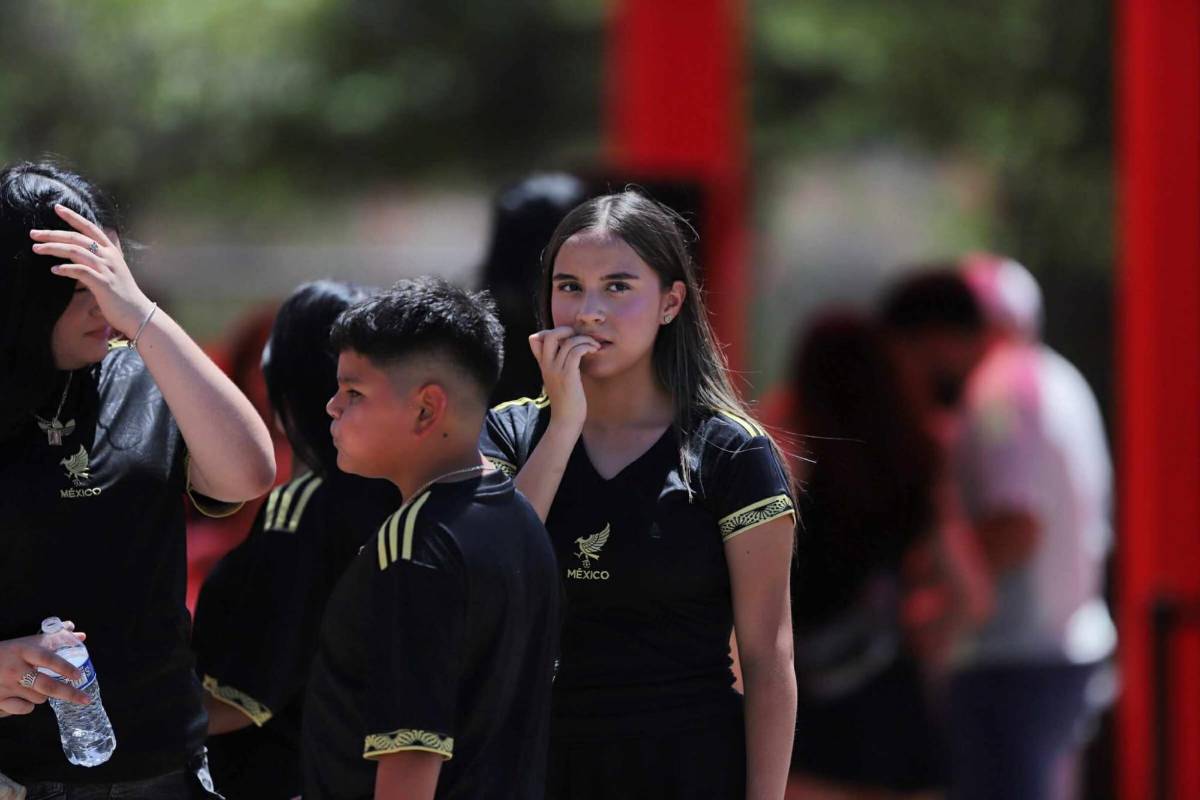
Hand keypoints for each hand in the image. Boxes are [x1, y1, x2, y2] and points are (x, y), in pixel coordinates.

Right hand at [0, 625, 90, 715]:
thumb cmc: (6, 653)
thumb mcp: (26, 642)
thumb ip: (54, 638)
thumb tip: (80, 635)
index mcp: (23, 650)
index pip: (47, 658)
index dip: (64, 667)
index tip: (79, 674)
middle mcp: (15, 669)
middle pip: (47, 685)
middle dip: (69, 693)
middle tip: (86, 699)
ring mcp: (6, 686)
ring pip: (39, 698)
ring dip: (46, 695)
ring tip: (40, 687)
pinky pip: (23, 708)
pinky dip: (29, 706)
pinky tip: (25, 698)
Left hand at [31, 204, 154, 336]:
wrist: (138, 314)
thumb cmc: (122, 294)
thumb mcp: (114, 270)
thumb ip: (101, 257)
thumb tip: (84, 249)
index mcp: (111, 251)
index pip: (90, 228)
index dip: (73, 217)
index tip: (57, 207)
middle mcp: (109, 257)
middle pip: (77, 238)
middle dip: (53, 233)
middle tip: (33, 233)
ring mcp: (107, 269)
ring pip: (76, 251)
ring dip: (54, 248)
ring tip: (37, 249)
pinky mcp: (103, 284)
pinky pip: (80, 272)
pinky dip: (65, 269)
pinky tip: (54, 269)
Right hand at [529, 326, 598, 429]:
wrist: (566, 420)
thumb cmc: (567, 400)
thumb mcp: (558, 379)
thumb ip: (560, 365)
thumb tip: (571, 352)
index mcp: (543, 365)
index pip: (535, 340)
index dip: (549, 332)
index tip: (566, 337)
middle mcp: (547, 366)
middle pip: (549, 335)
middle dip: (565, 329)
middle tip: (578, 336)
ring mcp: (556, 370)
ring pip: (568, 342)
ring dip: (584, 339)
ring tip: (594, 345)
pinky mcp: (568, 376)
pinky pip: (576, 352)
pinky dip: (587, 346)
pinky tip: (594, 350)